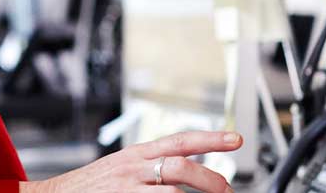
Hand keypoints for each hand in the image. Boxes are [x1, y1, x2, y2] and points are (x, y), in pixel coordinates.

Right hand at [21, 131, 241, 192]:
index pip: (180, 140)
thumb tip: (183, 170)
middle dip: (211, 179)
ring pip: (173, 192)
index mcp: (137, 153)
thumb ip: (149, 164)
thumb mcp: (120, 166)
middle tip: (226, 189)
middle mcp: (134, 167)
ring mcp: (128, 188)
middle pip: (181, 166)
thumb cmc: (89, 186)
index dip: (211, 139)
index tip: (236, 139)